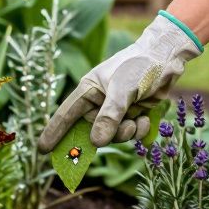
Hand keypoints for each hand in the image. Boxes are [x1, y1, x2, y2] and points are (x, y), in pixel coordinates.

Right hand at [38, 13, 201, 151]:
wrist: (166, 57)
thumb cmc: (139, 66)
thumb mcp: (122, 90)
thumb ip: (109, 116)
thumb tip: (96, 142)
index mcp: (88, 91)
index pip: (66, 115)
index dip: (54, 133)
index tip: (43, 151)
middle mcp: (98, 102)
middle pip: (93, 131)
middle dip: (108, 134)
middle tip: (122, 126)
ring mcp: (115, 109)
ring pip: (113, 135)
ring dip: (126, 132)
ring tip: (137, 118)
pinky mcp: (131, 113)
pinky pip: (129, 132)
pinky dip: (138, 129)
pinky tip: (145, 117)